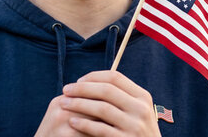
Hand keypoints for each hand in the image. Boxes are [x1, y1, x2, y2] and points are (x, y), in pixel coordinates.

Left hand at [35, 70, 160, 136]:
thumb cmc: (137, 131)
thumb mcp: (137, 110)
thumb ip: (122, 97)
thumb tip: (91, 81)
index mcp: (143, 97)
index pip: (115, 77)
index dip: (94, 77)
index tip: (78, 80)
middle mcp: (141, 109)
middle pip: (106, 90)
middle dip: (82, 88)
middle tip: (65, 89)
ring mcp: (134, 126)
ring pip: (102, 108)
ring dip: (79, 104)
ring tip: (64, 104)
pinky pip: (100, 129)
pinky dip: (84, 124)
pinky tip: (73, 121)